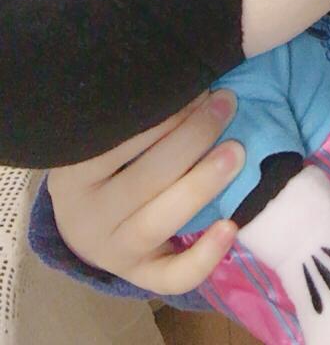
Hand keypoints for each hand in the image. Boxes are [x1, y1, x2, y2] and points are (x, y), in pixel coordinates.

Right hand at [47, 89, 244, 294]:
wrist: (86, 217)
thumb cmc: (106, 159)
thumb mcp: (105, 133)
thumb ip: (136, 113)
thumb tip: (190, 73)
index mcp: (73, 173)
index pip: (119, 141)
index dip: (166, 112)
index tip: (201, 84)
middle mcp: (86, 216)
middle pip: (144, 178)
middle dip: (192, 137)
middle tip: (226, 104)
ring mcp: (111, 251)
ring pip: (158, 222)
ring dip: (201, 184)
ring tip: (237, 152)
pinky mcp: (138, 276)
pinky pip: (171, 277)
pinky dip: (203, 256)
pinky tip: (231, 226)